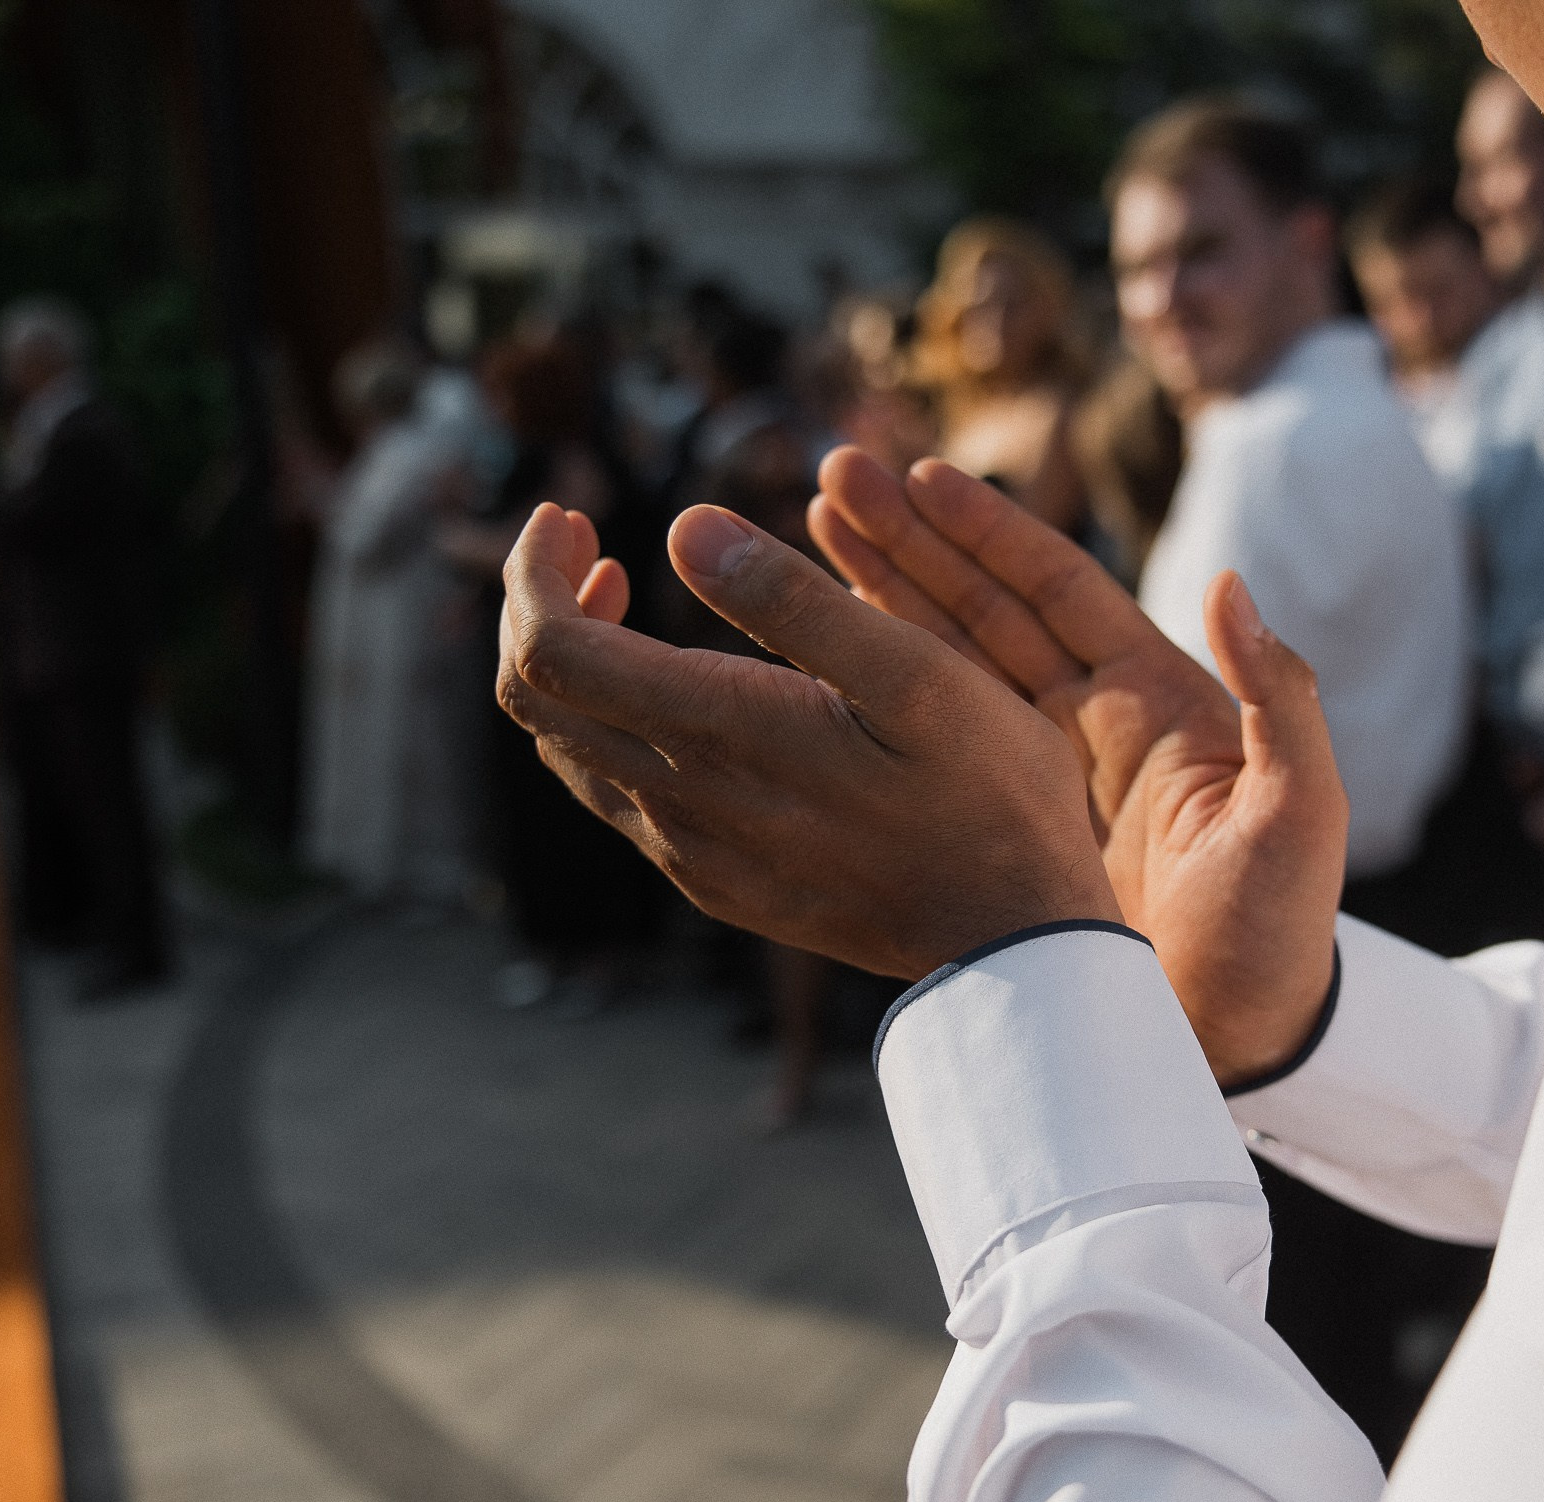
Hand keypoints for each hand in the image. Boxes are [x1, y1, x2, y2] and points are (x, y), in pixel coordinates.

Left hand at [497, 501, 1119, 978]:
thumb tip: (684, 526)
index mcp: (721, 734)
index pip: (548, 652)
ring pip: (570, 750)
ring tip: (622, 595)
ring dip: (574, 664)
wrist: (1011, 945)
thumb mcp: (916, 674)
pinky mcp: (718, 883)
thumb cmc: (986, 794)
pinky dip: (612, 722)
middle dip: (537, 603)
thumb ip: (795, 600)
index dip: (532, 573)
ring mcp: (693, 853)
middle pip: (535, 699)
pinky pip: (621, 796)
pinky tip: (678, 693)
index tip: (568, 515)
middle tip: (588, 541)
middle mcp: (682, 803)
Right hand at [808, 449, 1345, 1081]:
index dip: (988, 532)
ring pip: (944, 663)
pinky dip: (876, 691)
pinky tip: (814, 650)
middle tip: (835, 478)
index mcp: (1155, 696)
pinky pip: (929, 744)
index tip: (920, 478)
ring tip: (811, 531)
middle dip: (910, 541)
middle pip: (983, 606)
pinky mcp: (1003, 828)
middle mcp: (1089, 719)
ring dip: (881, 596)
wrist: (1246, 1039)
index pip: (1057, 588)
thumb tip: (1230, 586)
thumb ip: (1278, 702)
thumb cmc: (1282, 929)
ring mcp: (1037, 773)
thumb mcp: (1300, 812)